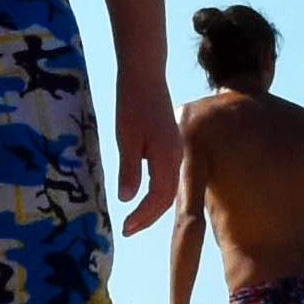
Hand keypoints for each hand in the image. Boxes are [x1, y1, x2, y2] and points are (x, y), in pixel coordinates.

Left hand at [111, 75, 183, 232]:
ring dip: (153, 206)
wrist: (145, 74)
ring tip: (135, 219)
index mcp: (167, 156)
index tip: (126, 228)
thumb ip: (129, 169)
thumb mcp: (126, 138)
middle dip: (148, 216)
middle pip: (167, 196)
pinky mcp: (171, 144)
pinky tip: (145, 196)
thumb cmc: (132, 103)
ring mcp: (176, 149)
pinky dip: (157, 191)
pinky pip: (168, 175)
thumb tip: (127, 199)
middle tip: (128, 230)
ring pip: (169, 187)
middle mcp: (177, 156)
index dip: (143, 216)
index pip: (158, 197)